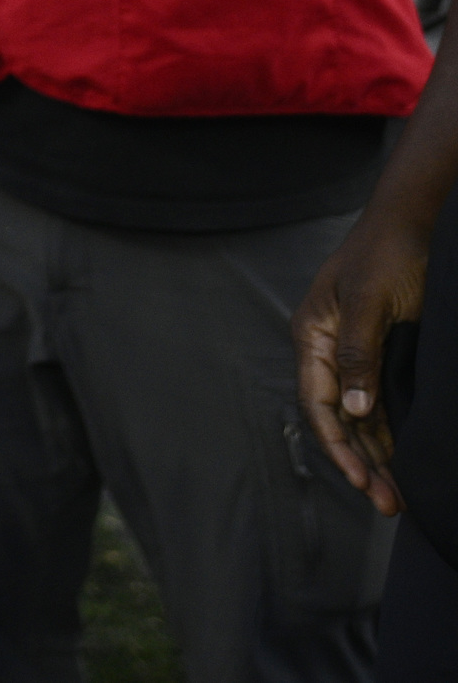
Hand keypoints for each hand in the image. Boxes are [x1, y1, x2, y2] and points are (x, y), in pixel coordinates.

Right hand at [297, 202, 429, 512]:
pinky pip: (378, 402)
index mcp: (314, 336)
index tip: (363, 482)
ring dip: (376, 455)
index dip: (339, 447)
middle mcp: (328, 349)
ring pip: (359, 416)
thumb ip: (359, 355)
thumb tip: (353, 409)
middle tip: (388, 504)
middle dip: (360, 463)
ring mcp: (352, 351)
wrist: (412, 221)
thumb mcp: (373, 303)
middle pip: (337, 418)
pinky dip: (388, 433)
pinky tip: (402, 457)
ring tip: (397, 495)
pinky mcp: (378, 351)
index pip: (318, 405)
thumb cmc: (387, 255)